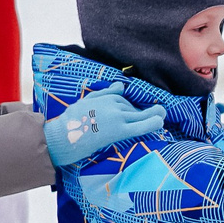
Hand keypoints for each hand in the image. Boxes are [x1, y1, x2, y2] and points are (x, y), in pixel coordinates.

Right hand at [45, 85, 165, 166]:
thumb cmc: (70, 121)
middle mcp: (113, 105)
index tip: (132, 114)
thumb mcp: (86, 101)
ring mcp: (117, 117)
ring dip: (152, 115)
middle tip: (153, 114)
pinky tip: (161, 122)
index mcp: (105, 97)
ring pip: (138, 115)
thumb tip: (121, 86)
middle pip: (132, 108)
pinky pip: (140, 126)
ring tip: (161, 114)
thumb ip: (105, 93)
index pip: (123, 101)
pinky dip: (152, 123)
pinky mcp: (119, 130)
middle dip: (140, 113)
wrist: (62, 137)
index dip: (128, 109)